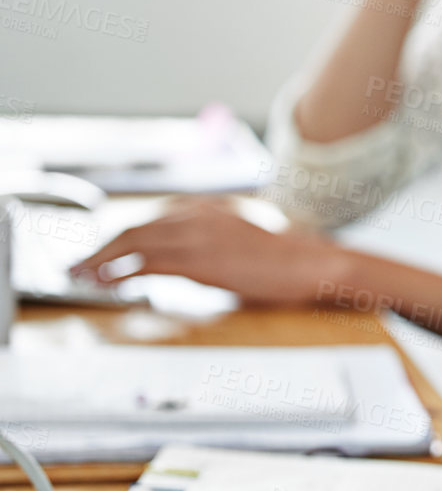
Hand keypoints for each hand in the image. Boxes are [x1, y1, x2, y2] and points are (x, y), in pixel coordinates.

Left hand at [70, 198, 346, 306]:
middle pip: (137, 227)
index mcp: (212, 207)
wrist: (314, 264)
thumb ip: (214, 242)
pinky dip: (120, 273)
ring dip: (102, 260)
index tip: (105, 251)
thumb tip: (189, 264)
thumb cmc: (288, 261)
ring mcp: (199, 234)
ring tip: (81, 276)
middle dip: (103, 247)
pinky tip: (105, 283)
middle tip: (79, 265)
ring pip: (135, 241)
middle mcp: (200, 213)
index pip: (154, 217)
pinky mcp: (200, 259)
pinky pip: (148, 264)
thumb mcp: (246, 240)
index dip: (123, 235)